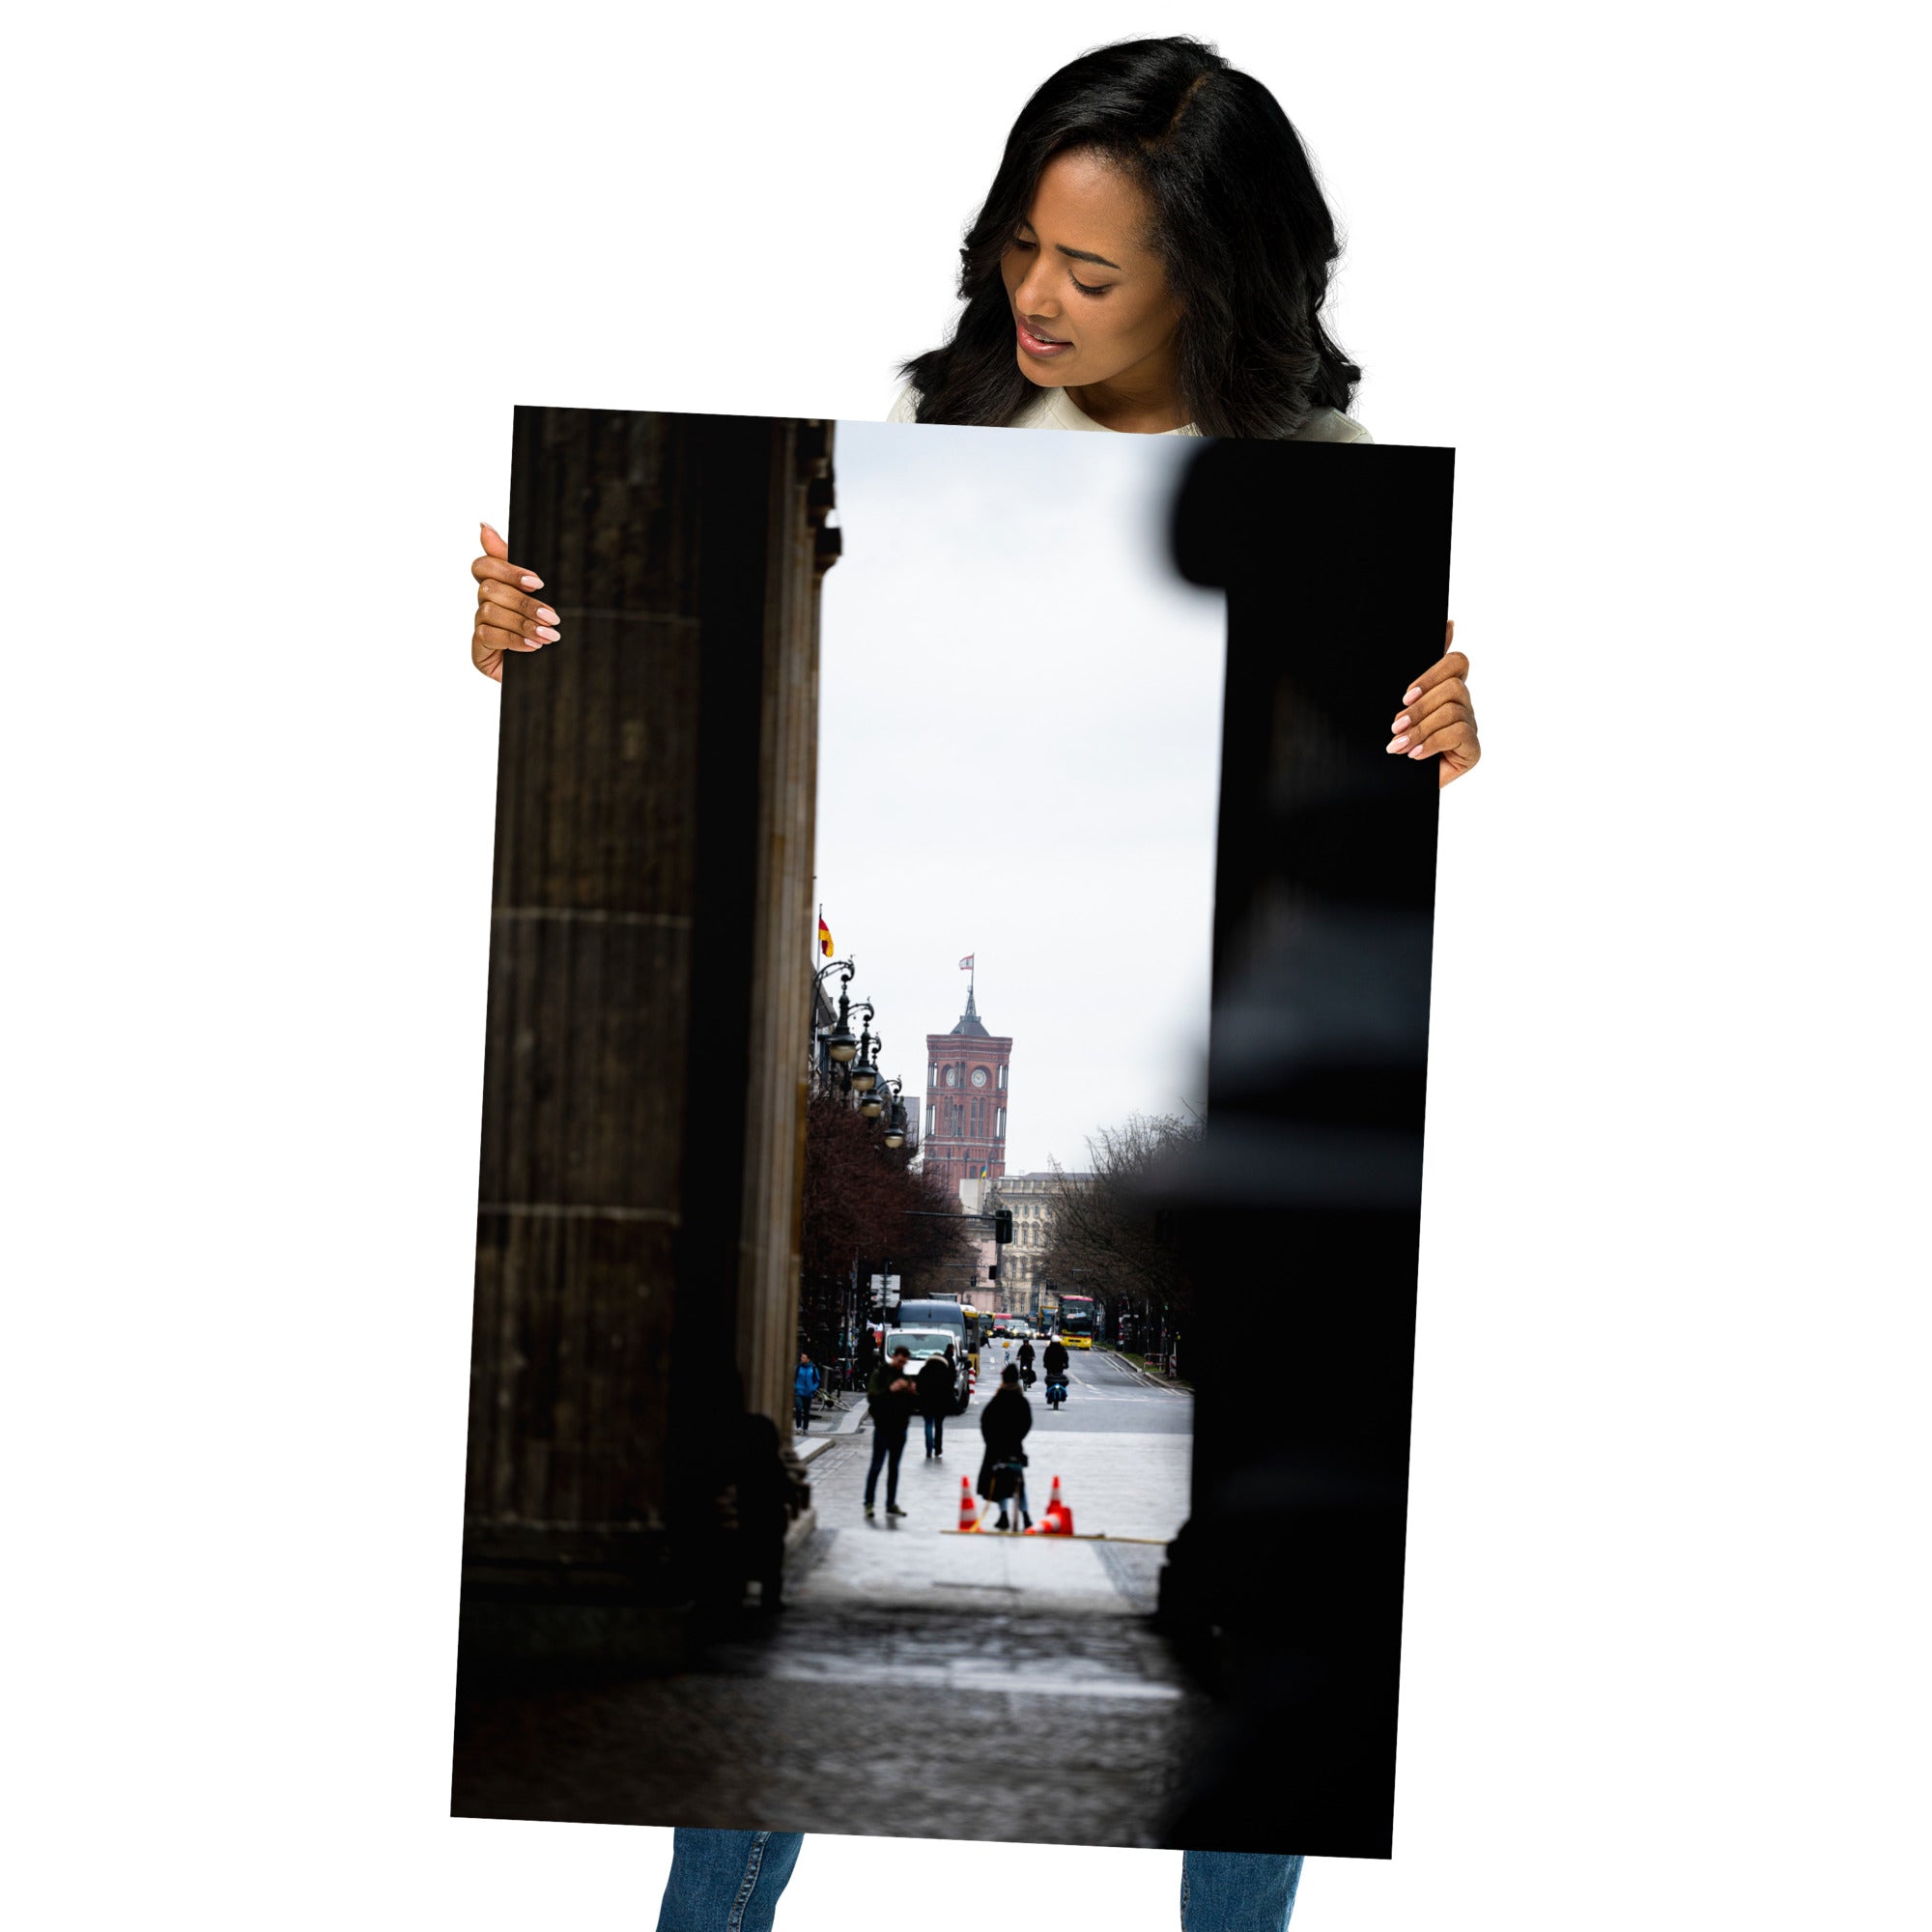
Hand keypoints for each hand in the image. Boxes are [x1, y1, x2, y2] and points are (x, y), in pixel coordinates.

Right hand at [471, 522, 560, 681]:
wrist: (555, 674)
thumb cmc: (547, 632)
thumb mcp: (542, 597)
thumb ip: (518, 566)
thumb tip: (483, 526)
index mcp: (499, 587)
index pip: (484, 565)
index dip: (506, 569)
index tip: (538, 582)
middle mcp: (485, 604)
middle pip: (489, 588)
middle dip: (524, 602)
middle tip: (552, 615)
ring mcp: (480, 627)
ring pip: (489, 611)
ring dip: (523, 623)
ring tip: (549, 635)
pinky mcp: (479, 651)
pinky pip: (488, 635)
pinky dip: (514, 639)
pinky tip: (533, 646)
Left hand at [1385, 621, 1479, 786]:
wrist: (1390, 784)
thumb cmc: (1395, 741)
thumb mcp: (1402, 705)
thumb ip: (1419, 673)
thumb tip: (1449, 624)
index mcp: (1446, 689)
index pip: (1456, 663)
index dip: (1434, 673)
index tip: (1406, 695)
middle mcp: (1462, 705)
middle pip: (1453, 687)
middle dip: (1419, 707)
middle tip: (1396, 726)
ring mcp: (1470, 727)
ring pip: (1453, 711)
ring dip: (1421, 728)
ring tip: (1399, 745)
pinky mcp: (1473, 750)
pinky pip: (1459, 733)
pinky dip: (1432, 743)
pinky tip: (1415, 755)